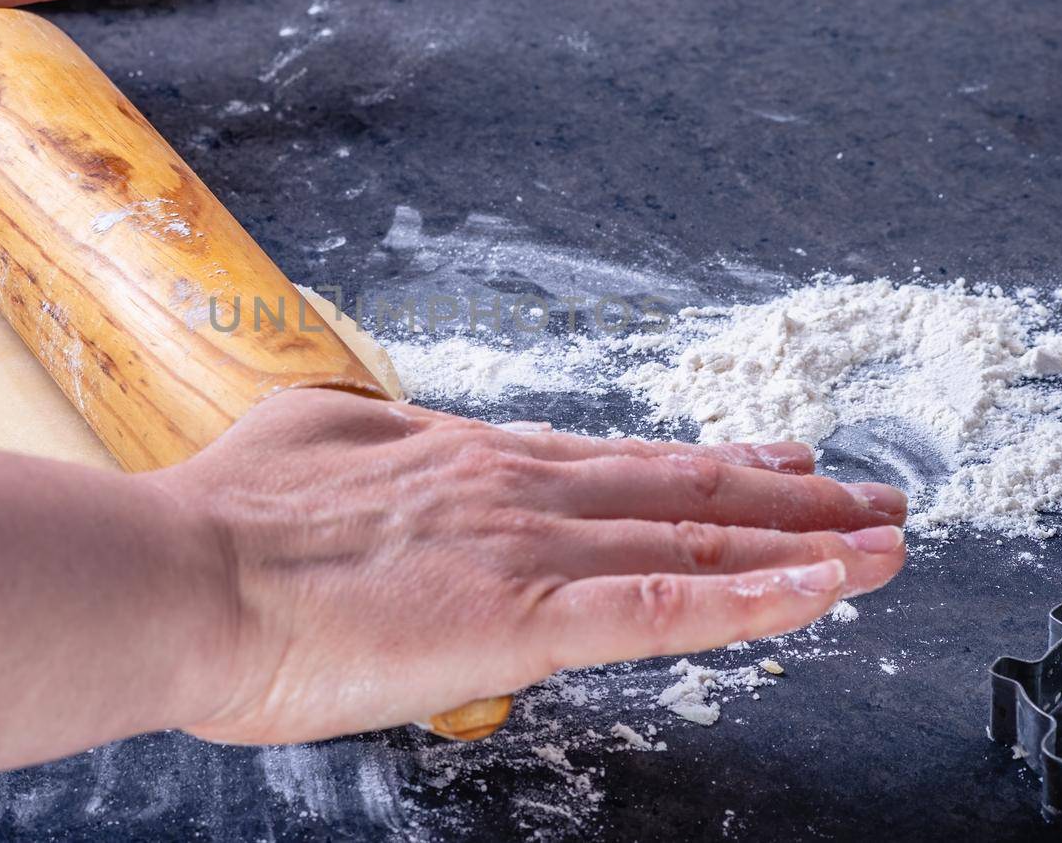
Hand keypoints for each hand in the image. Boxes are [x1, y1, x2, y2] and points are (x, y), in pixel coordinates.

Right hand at [167, 389, 907, 743]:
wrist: (180, 574)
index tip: (770, 457)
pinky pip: (662, 610)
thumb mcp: (307, 449)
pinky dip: (750, 602)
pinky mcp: (521, 615)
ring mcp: (527, 546)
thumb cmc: (223, 529)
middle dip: (786, 495)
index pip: (616, 461)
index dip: (704, 465)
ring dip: (799, 541)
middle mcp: (517, 489)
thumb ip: (368, 449)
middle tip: (870, 495)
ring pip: (694, 542)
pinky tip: (819, 594)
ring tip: (881, 540)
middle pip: (681, 490)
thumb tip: (379, 447)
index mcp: (467, 460)